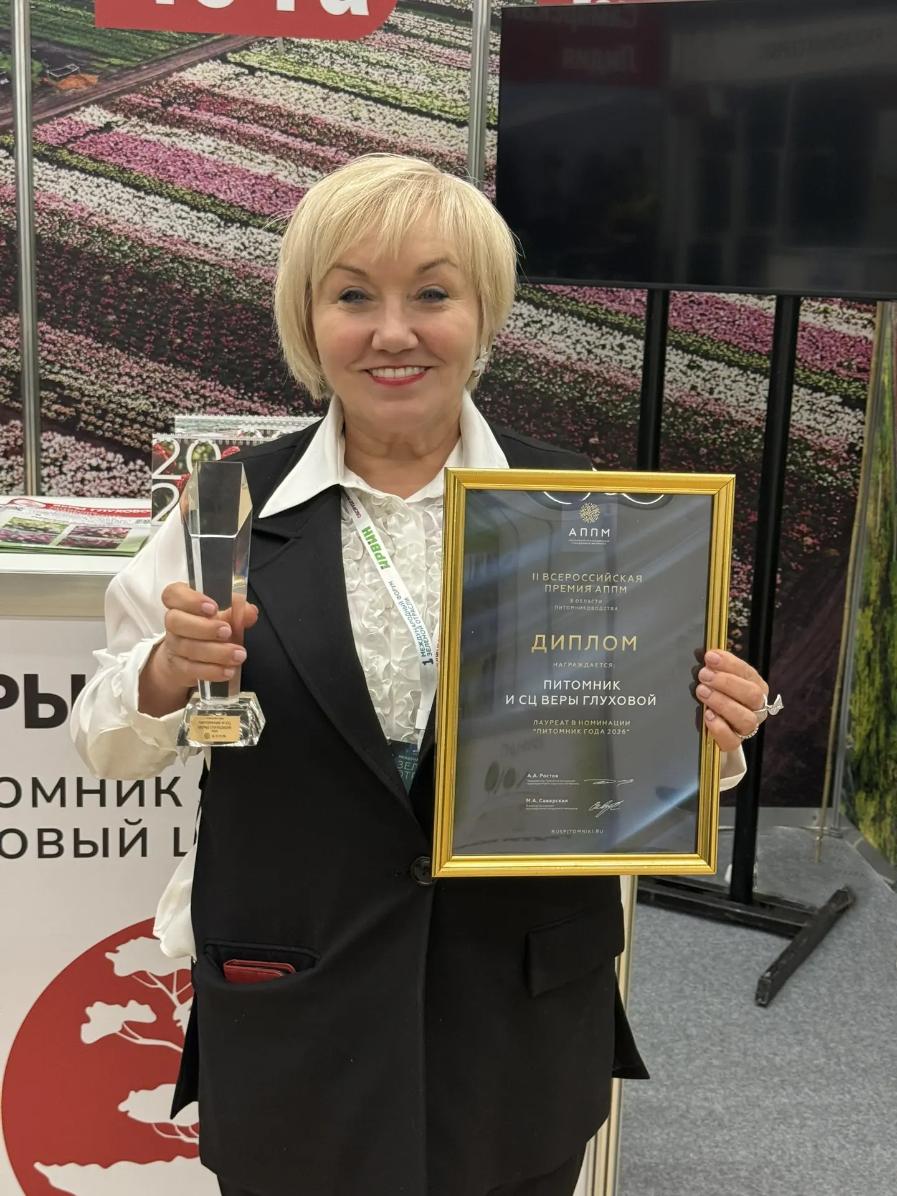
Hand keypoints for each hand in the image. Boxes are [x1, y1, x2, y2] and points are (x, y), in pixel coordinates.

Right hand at [139, 583, 258, 716]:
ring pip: (187, 647)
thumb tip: (250, 612)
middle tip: (227, 631)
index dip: (190, 600)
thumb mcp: (224, 617)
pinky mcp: (179, 667)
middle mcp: (173, 623)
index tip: (212, 607)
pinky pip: (191, 669)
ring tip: (238, 654)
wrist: (192, 659)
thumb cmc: (209, 629)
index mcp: (181, 603)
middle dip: (203, 627)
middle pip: (175, 621)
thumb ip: (238, 611)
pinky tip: (228, 670)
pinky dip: (212, 671)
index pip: (173, 594)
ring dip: (215, 652)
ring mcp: (174, 646)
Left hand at [694, 650, 769, 752]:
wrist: (717, 727)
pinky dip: (720, 728)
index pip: (748, 673)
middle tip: (704, 675)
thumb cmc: (719, 696)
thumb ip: (714, 668)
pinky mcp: (734, 743)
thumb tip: (706, 654)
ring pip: (745, 718)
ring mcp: (747, 727)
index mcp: (756, 686)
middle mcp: (757, 707)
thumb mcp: (717, 680)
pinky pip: (732, 740)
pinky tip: (707, 716)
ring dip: (722, 703)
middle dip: (726, 682)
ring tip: (702, 692)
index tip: (710, 657)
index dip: (730, 664)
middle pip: (752, 694)